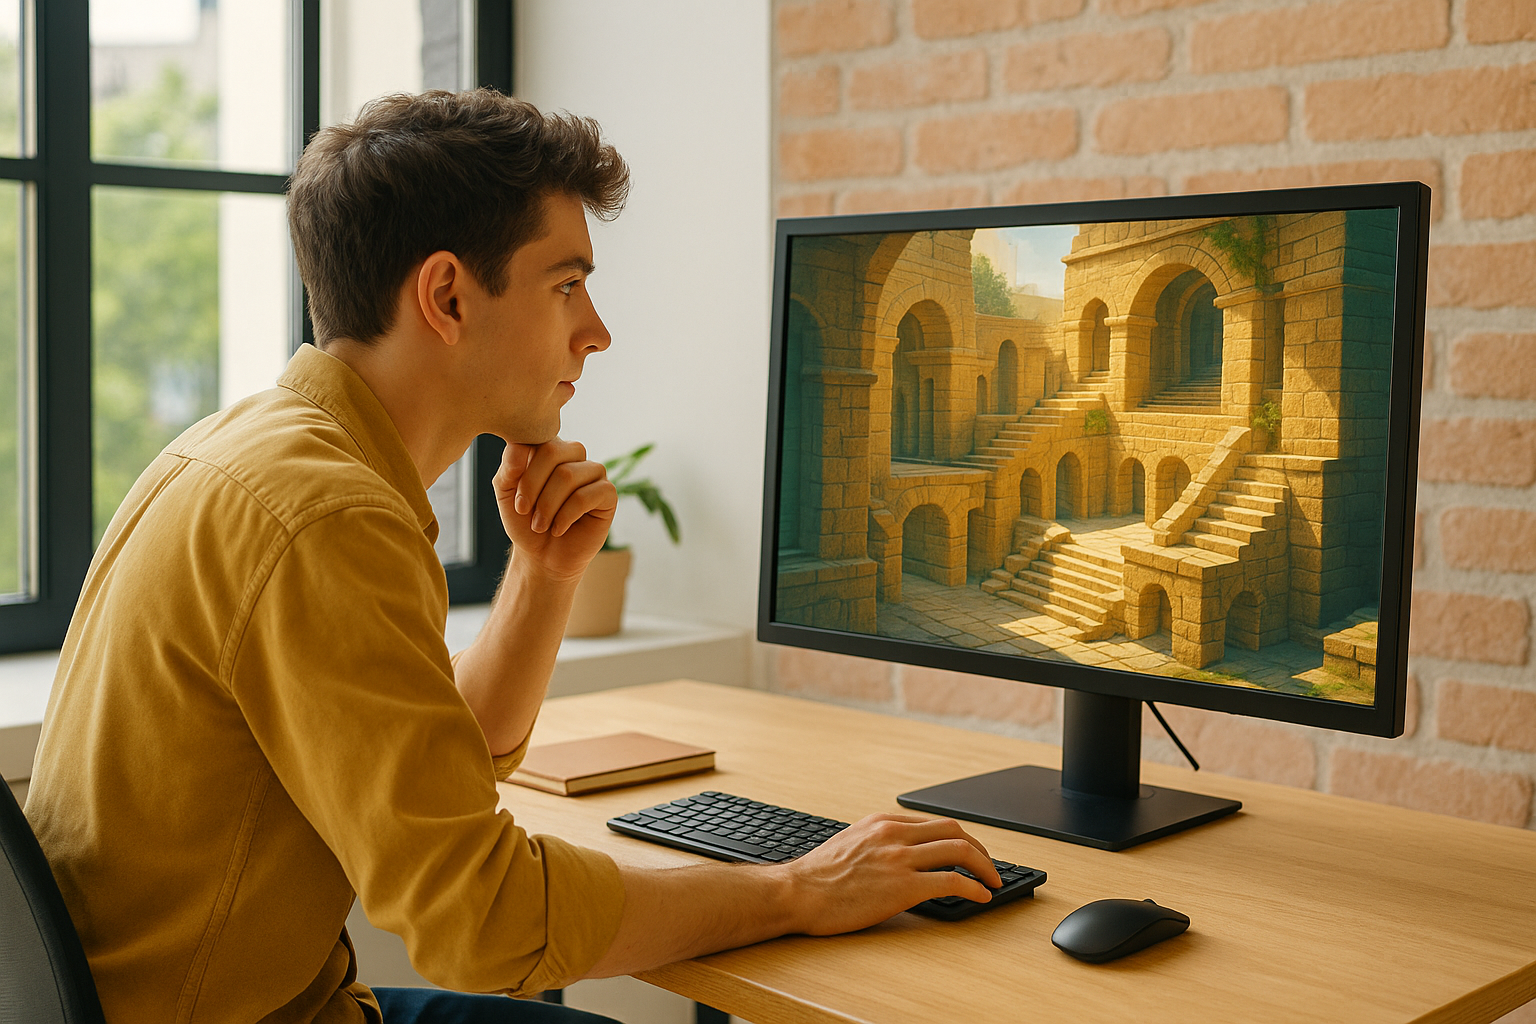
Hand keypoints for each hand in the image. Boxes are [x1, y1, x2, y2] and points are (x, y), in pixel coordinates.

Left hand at [492, 439, 616, 581]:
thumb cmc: (525, 522)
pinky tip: (558, 529)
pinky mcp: (608, 494)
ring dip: (547, 506)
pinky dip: (566, 516)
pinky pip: (586, 496)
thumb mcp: (506, 493)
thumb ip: (508, 467)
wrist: (542, 556)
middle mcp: (574, 455)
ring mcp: (594, 472)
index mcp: (549, 448)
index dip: (522, 472)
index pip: (536, 439)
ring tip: (539, 525)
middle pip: (553, 452)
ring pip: (568, 475)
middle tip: (524, 512)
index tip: (516, 503)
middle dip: (533, 486)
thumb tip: (518, 446)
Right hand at [782, 813, 1001, 934]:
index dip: (961, 839)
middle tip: (990, 867)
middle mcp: (894, 834)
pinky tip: (981, 898)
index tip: (971, 853)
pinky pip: (952, 882)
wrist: (797, 893)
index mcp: (882, 822)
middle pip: (954, 830)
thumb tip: (903, 855)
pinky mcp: (902, 887)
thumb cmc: (818, 877)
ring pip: (959, 851)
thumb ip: (878, 842)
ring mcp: (899, 859)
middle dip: (980, 849)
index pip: (935, 823)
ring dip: (985, 867)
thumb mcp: (851, 843)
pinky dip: (974, 888)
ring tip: (994, 882)